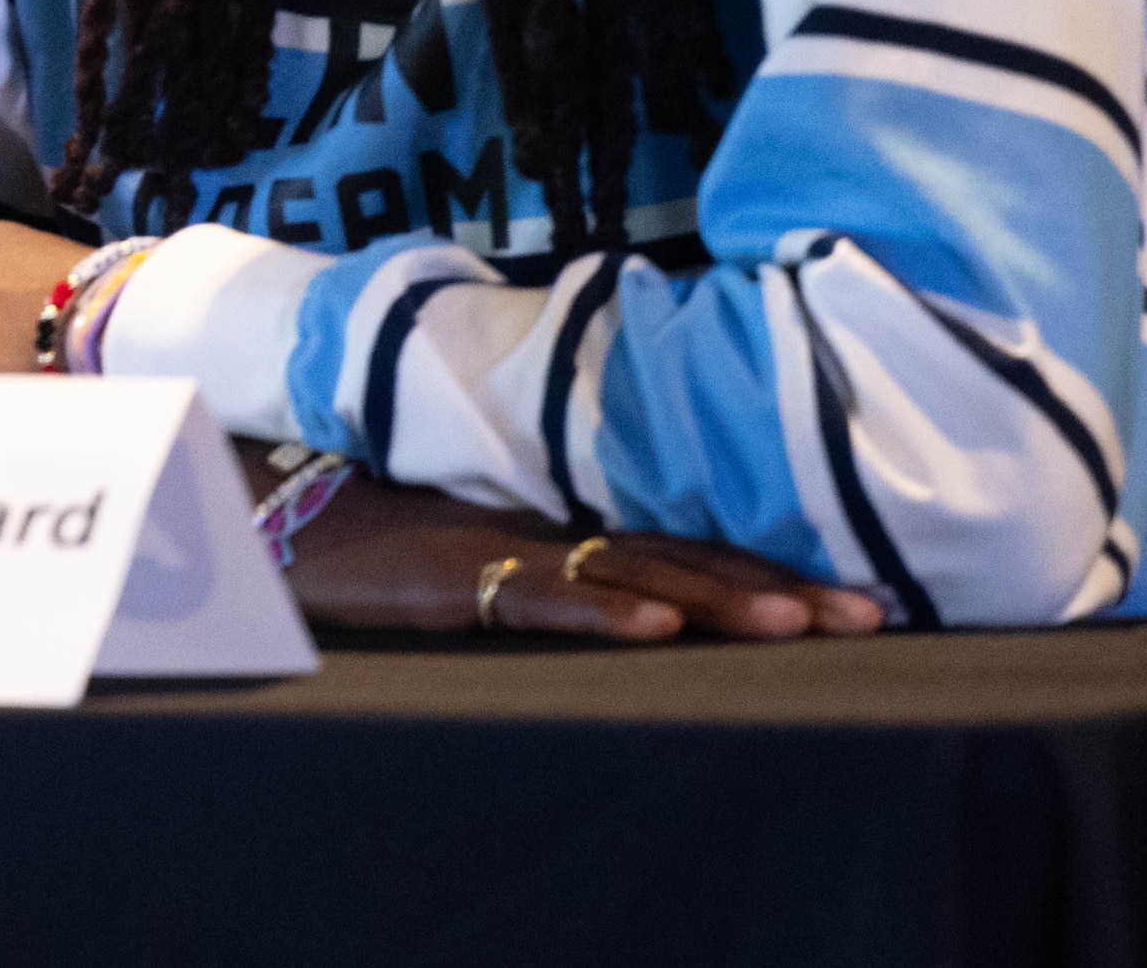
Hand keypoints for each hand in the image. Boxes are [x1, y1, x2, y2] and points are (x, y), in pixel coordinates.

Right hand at [276, 470, 885, 641]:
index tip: (860, 594)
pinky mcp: (458, 577)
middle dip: (782, 586)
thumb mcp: (488, 547)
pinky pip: (542, 598)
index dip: (775, 565)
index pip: (690, 542)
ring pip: (634, 569)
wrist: (276, 520)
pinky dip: (602, 610)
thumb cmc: (378, 536)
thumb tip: (649, 592)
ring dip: (721, 596)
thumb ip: (560, 562)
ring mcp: (510, 549)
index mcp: (569, 524)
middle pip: (687, 554)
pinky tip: (657, 627)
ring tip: (797, 622)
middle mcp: (556, 530)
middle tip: (870, 613)